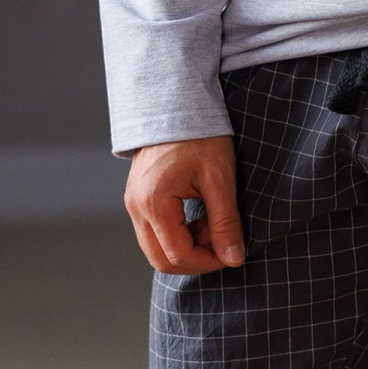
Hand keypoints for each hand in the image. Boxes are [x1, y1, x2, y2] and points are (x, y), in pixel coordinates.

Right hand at [124, 135, 245, 274]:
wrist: (177, 106)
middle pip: (161, 260)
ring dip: (186, 249)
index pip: (178, 255)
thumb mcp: (219, 178)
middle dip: (195, 260)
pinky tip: (198, 220)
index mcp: (154, 203)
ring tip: (212, 227)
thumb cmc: (200, 136)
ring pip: (155, 249)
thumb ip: (225, 222)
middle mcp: (136, 207)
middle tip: (222, 243)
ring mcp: (133, 204)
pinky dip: (176, 237)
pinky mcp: (137, 199)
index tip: (232, 253)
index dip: (208, 262)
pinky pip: (153, 233)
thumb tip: (234, 258)